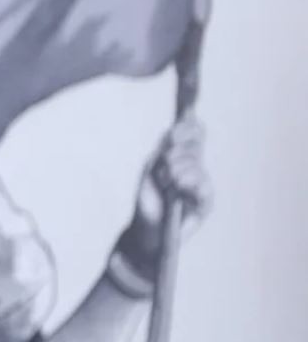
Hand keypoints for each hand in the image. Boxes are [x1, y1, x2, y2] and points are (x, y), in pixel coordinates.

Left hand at [117, 112, 212, 275]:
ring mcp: (202, 184)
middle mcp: (194, 168)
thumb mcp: (150, 169)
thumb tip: (175, 132)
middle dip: (175, 152)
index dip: (189, 126)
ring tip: (167, 185)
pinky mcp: (206, 203)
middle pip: (194, 145)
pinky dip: (190, 183)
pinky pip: (204, 185)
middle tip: (163, 171)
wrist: (146, 229)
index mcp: (181, 157)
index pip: (195, 133)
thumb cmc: (147, 199)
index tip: (179, 123)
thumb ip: (165, 150)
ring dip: (177, 171)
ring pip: (196, 164)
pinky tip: (180, 189)